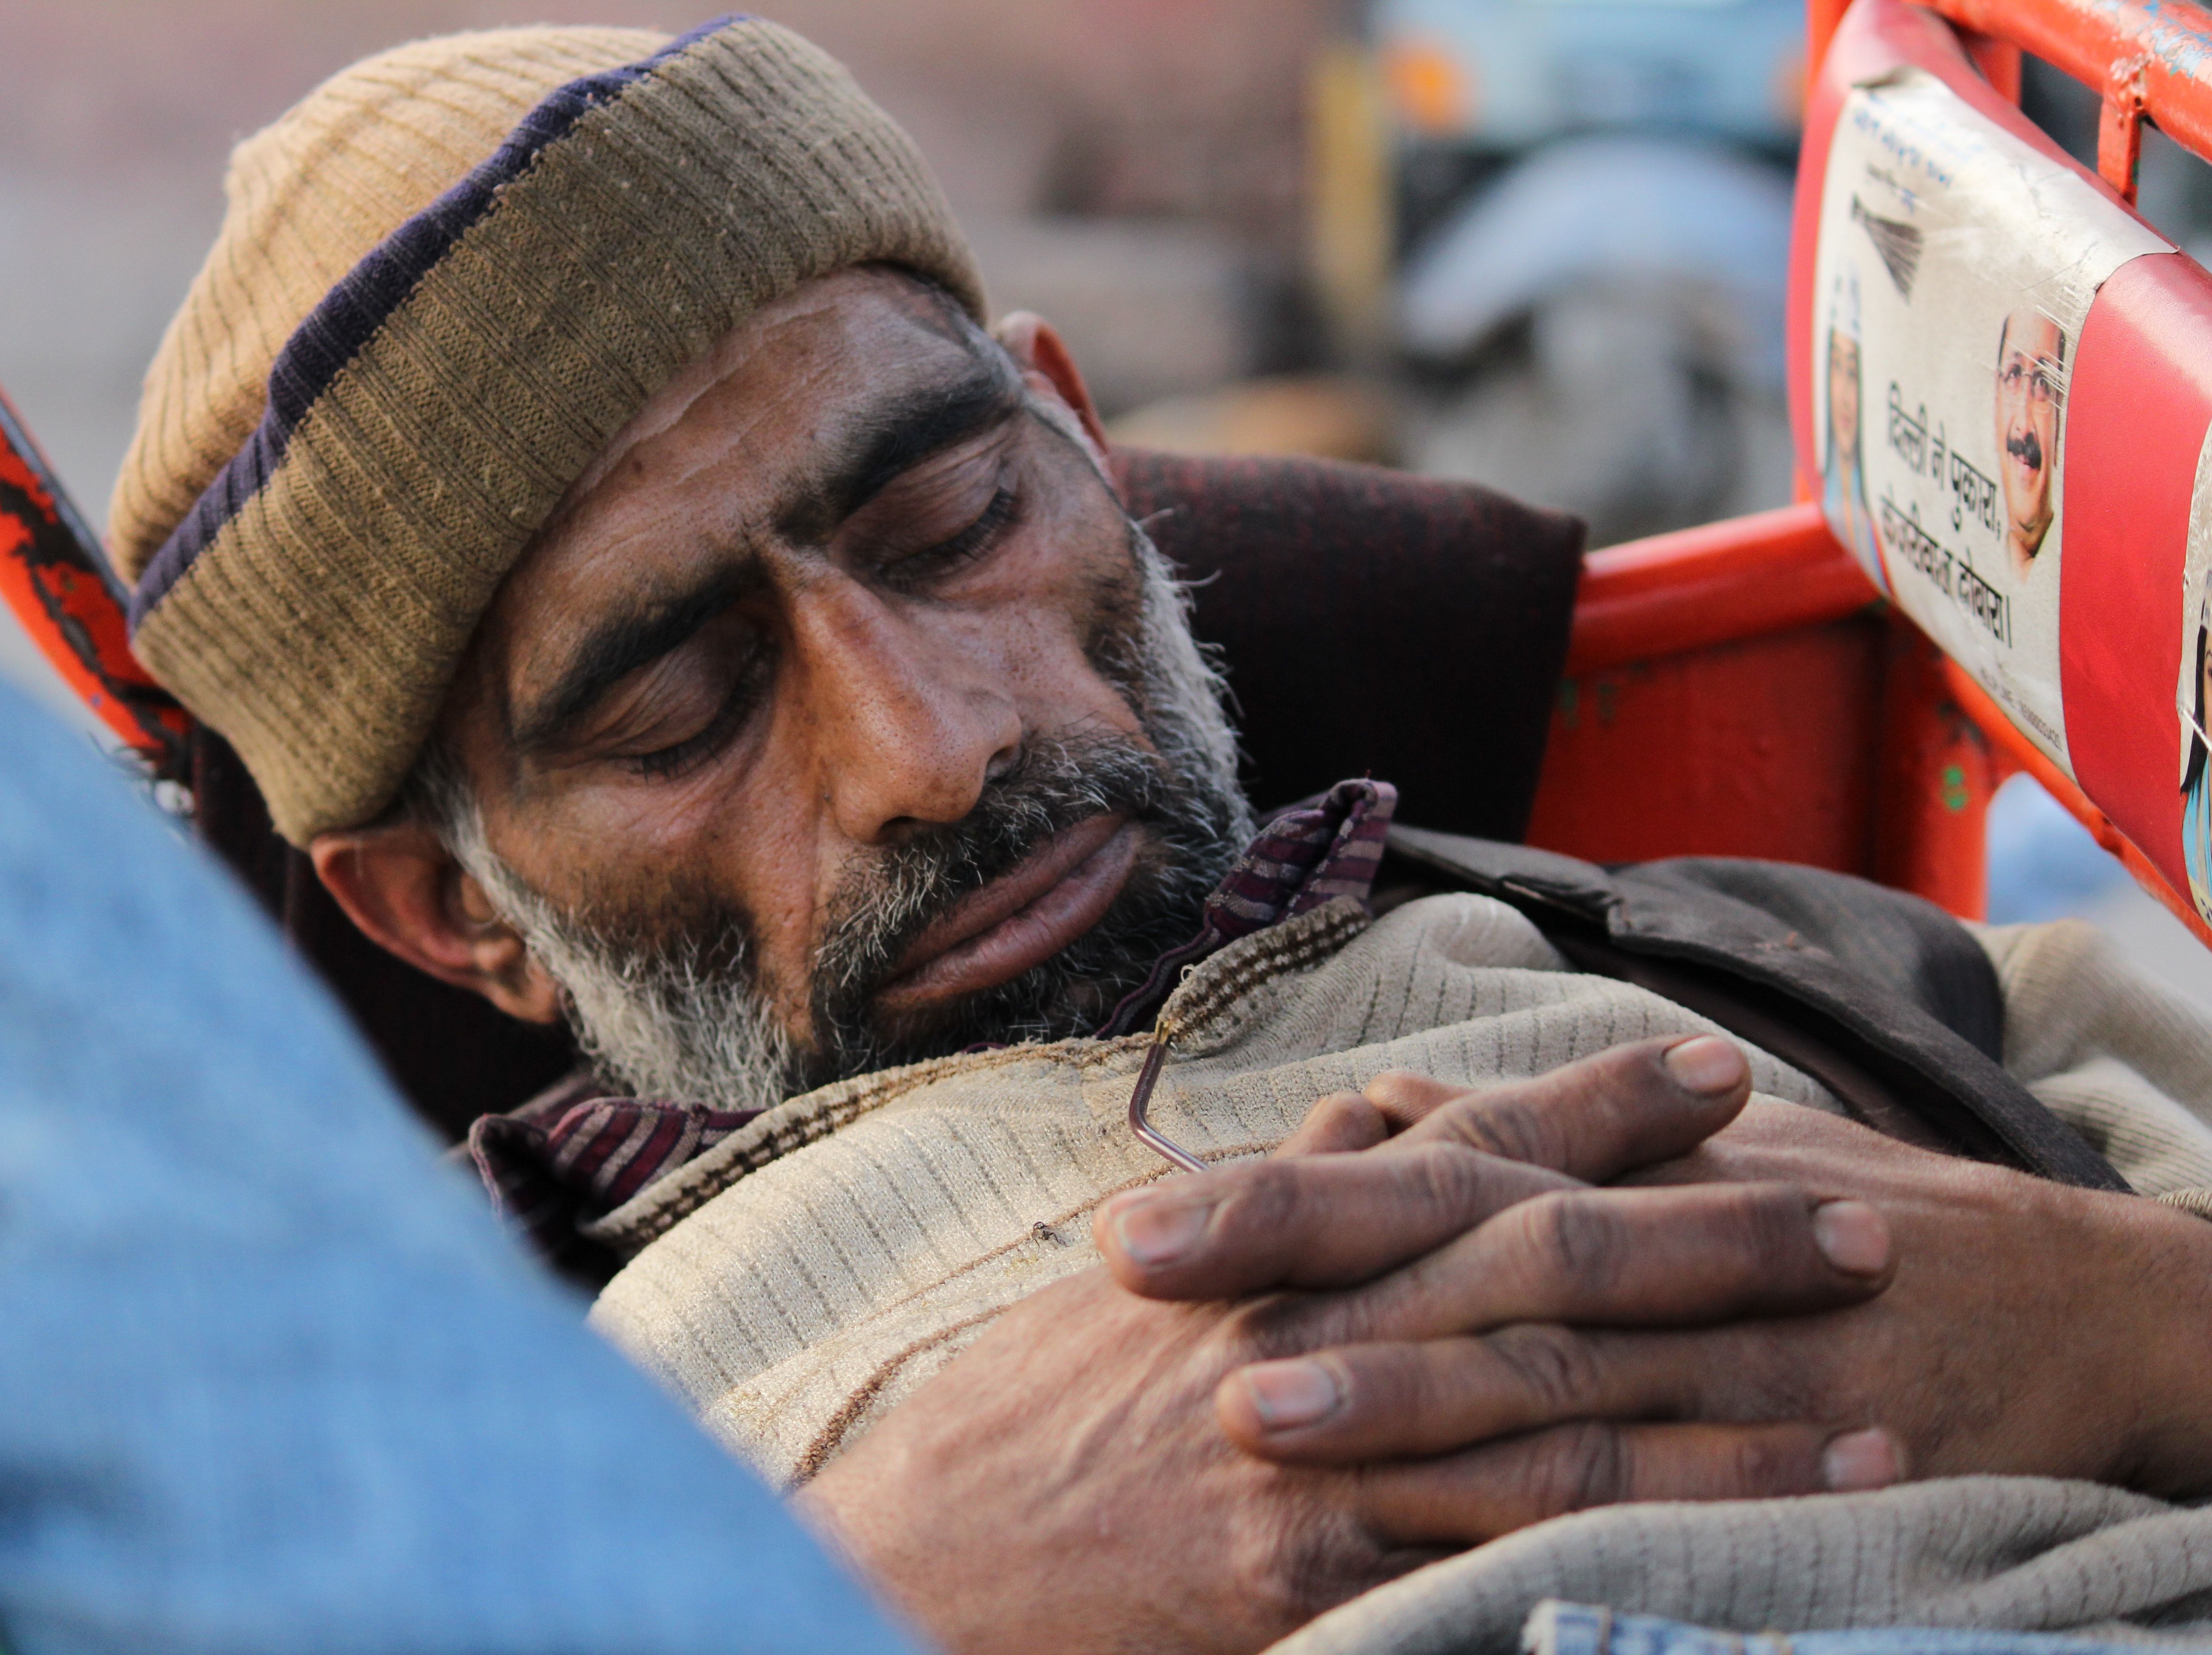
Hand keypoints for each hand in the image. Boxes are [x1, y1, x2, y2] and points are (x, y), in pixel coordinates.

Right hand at [795, 1038, 1895, 1654]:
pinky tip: (1748, 1559)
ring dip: (1727, 1421)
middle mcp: (1309, 1334)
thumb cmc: (1029, 1410)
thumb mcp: (1146, 1271)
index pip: (1458, 1151)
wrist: (920, 1551)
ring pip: (1556, 1424)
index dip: (1596, 1108)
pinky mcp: (1316, 1584)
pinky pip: (1500, 1563)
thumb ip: (1280, 1187)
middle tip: (1862, 1218)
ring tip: (1873, 1410)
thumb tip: (1386, 1106)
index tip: (1721, 1071)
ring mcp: (1319, 1462)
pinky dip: (1632, 1557)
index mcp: (1268, 1247)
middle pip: (1542, 1270)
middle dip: (1711, 1242)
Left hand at [1203, 1074, 2211, 1505]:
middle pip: (1429, 1250)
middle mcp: (1622, 1250)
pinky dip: (1553, 1515)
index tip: (1123, 1219)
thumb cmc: (1822, 1207)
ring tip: (1252, 1416)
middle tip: (1130, 1272)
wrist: (2037, 1291)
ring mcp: (1694, 1360)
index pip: (1394, 1175)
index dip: (1261, 1192)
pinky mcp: (1770, 1456)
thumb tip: (1378, 1109)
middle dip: (1282, 1260)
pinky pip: (1649, 1496)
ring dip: (1387, 1395)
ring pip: (1521, 1375)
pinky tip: (1448, 1552)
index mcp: (1586, 1174)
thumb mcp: (1670, 1152)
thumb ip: (1515, 1135)